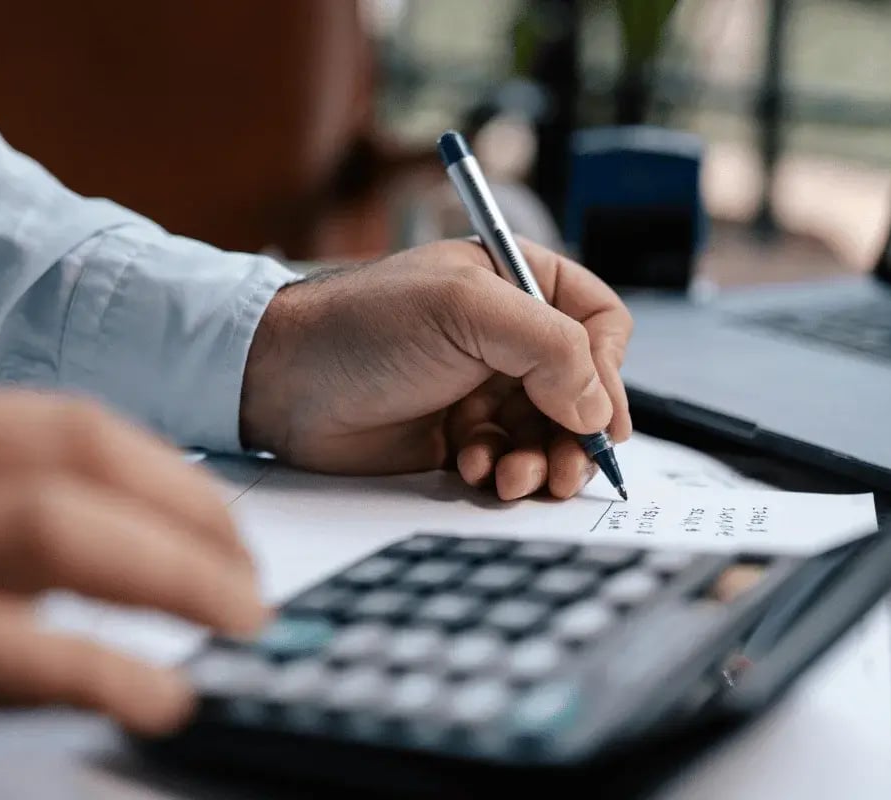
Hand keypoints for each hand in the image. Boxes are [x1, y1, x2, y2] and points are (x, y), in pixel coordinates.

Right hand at [0, 388, 265, 785]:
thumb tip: (147, 534)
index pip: (65, 426)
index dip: (171, 476)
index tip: (229, 532)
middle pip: (70, 460)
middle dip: (189, 518)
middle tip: (250, 585)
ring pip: (45, 527)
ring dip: (171, 573)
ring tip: (237, 623)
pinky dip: (98, 669)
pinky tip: (160, 698)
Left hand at [240, 237, 632, 499]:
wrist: (281, 381)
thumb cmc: (364, 325)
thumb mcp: (465, 311)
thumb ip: (549, 347)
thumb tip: (597, 410)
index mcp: (517, 284)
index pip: (598, 323)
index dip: (609, 371)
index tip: (601, 418)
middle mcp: (506, 337)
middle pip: (581, 391)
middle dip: (576, 435)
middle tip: (566, 470)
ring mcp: (483, 388)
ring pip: (547, 434)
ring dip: (540, 461)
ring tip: (512, 477)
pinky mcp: (457, 435)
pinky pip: (506, 460)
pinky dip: (499, 472)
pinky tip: (469, 468)